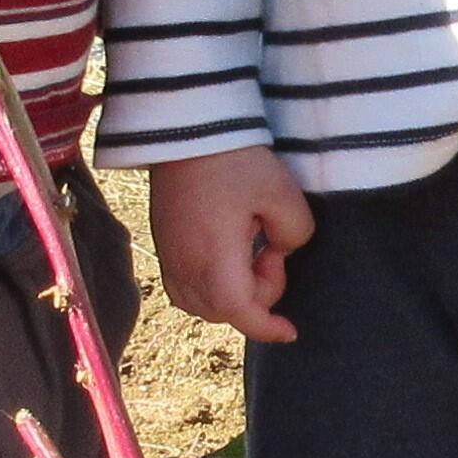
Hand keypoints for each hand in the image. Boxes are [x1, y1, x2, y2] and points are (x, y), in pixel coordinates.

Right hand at [152, 148, 315, 344]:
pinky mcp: (162, 242)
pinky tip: (226, 254)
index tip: (290, 331)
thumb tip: (282, 248)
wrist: (186, 127)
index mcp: (215, 261)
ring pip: (201, 303)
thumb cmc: (233, 159)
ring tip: (249, 248)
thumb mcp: (283, 194)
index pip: (242, 313)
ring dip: (231, 292)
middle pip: (224, 311)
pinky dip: (208, 286)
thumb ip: (295, 233)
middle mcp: (185, 266)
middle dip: (256, 294)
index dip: (268, 329)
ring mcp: (169, 255)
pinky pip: (183, 286)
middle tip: (270, 247)